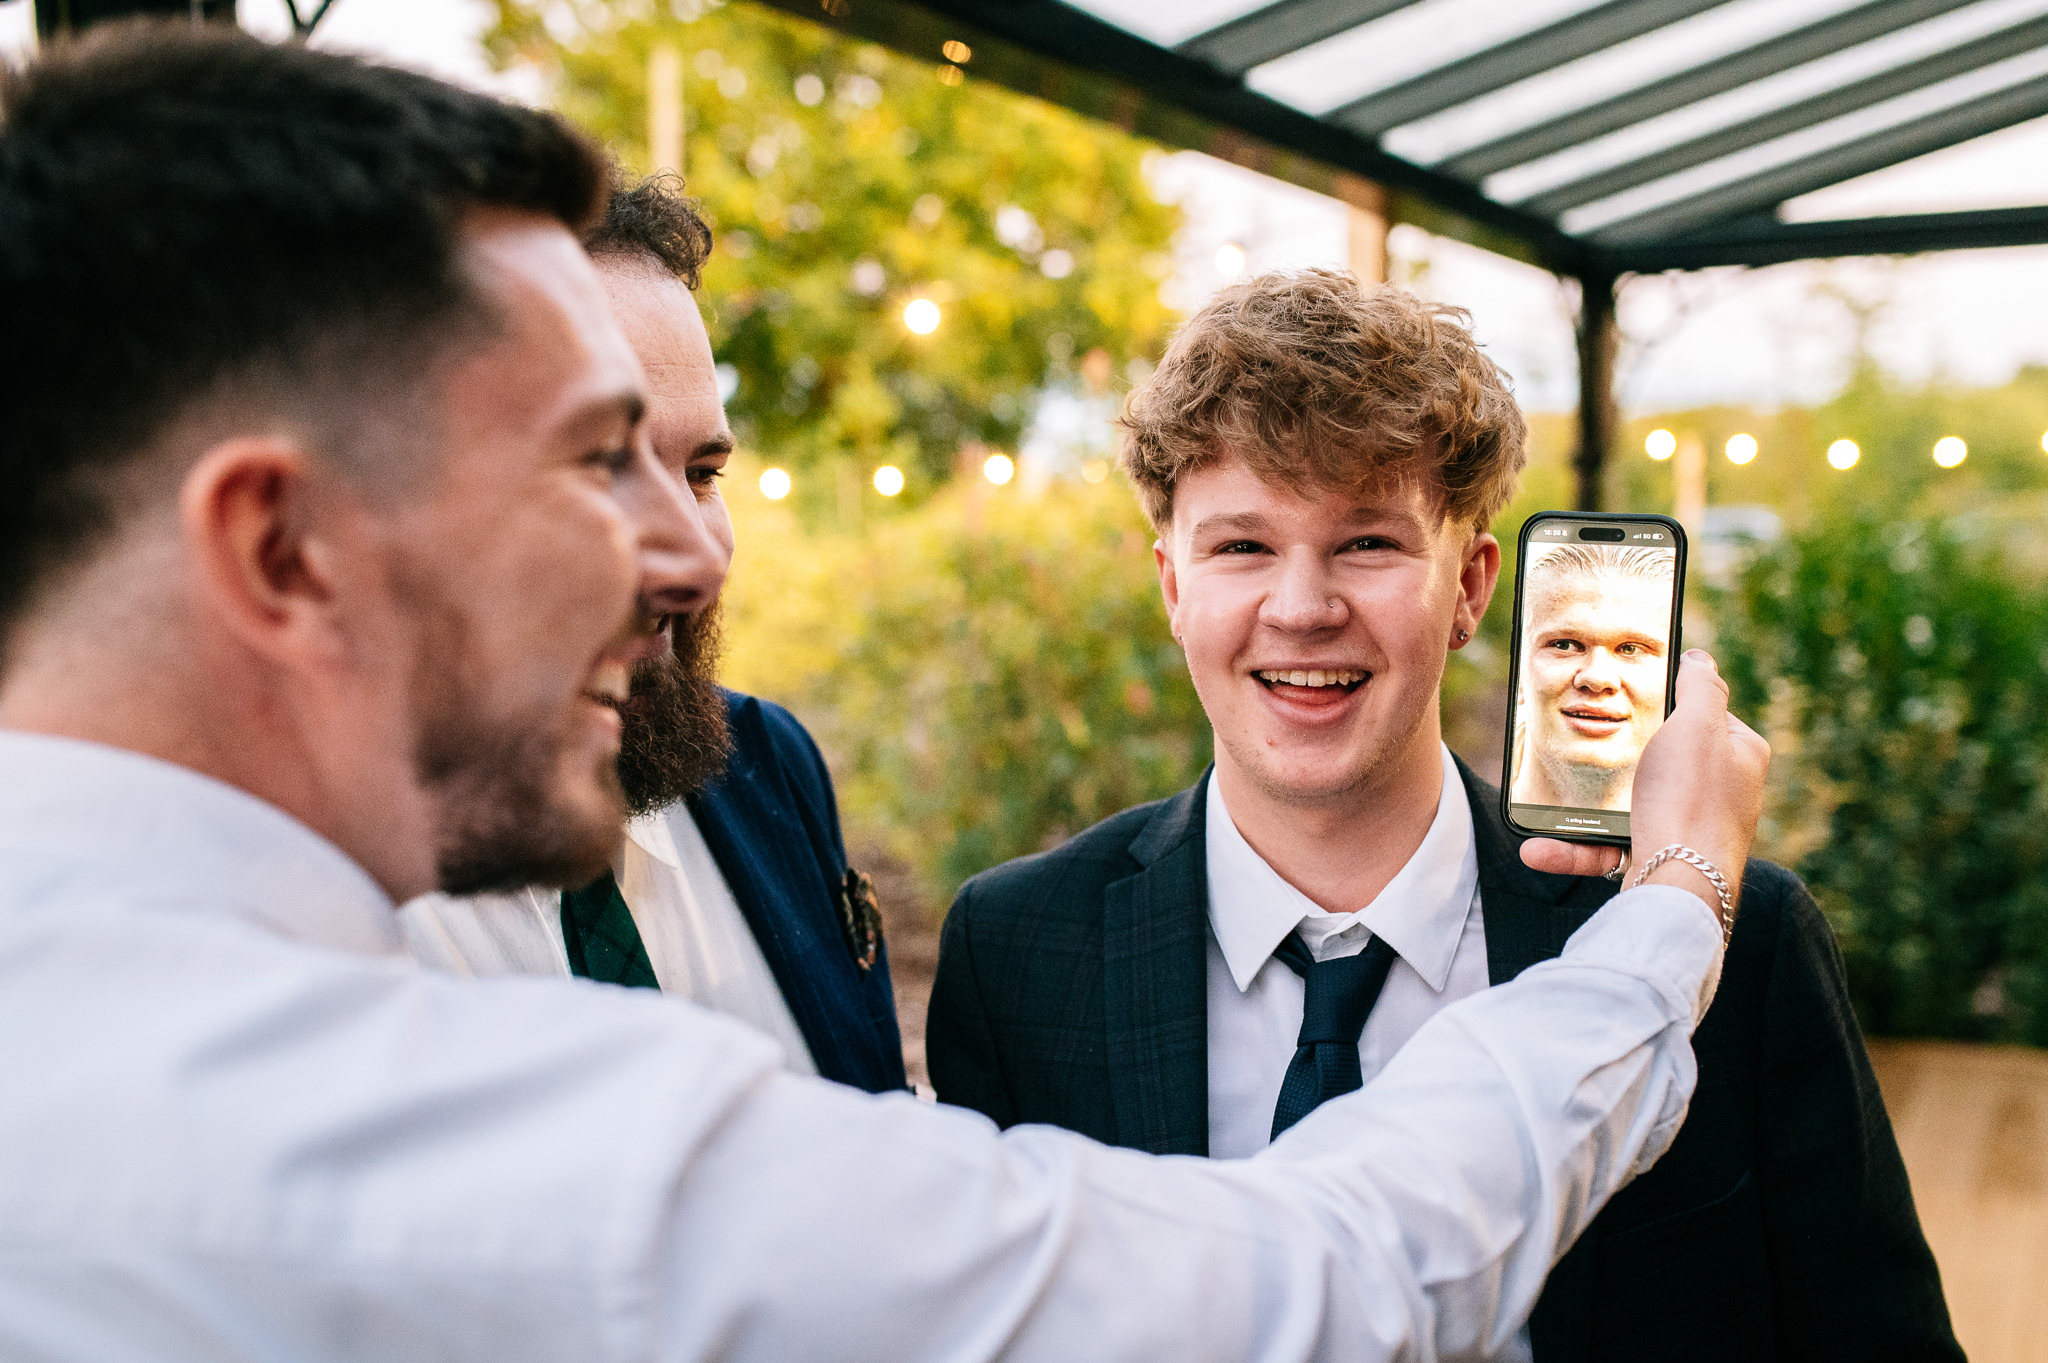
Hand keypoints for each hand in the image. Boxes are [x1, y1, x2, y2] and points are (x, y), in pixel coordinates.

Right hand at [1521, 650, 1769, 926]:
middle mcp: (1719, 792)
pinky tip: (1537, 847)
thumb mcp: (1697, 724)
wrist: (1680, 887)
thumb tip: (1698, 659)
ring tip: (1540, 803)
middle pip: (1660, 758)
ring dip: (1578, 807)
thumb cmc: (1692, 800)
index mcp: (1737, 754)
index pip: (1704, 715)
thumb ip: (1699, 686)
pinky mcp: (1657, 859)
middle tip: (1583, 742)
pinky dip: (1572, 847)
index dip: (1667, 705)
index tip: (1628, 702)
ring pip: (1626, 805)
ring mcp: (1687, 828)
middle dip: (1615, 755)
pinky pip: (1608, 847)